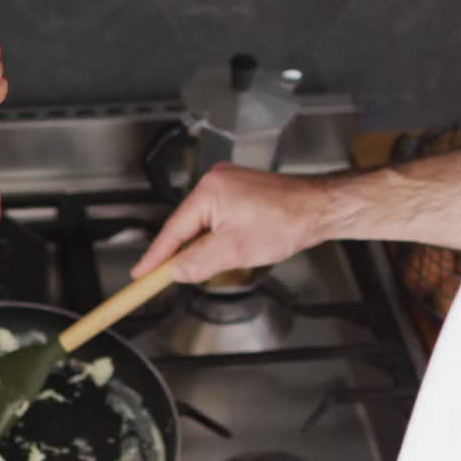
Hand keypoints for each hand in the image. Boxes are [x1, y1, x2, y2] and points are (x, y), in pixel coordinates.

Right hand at [130, 164, 329, 283]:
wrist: (321, 209)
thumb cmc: (287, 221)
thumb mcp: (235, 251)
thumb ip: (199, 263)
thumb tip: (177, 272)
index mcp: (209, 191)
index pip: (172, 230)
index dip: (155, 257)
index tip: (139, 274)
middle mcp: (215, 182)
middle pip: (186, 227)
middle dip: (183, 254)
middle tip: (168, 279)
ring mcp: (229, 185)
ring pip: (203, 225)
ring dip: (206, 247)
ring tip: (221, 263)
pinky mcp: (241, 192)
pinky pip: (218, 219)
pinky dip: (218, 238)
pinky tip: (230, 249)